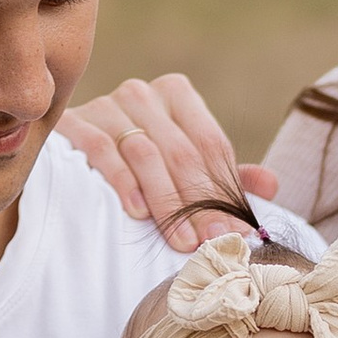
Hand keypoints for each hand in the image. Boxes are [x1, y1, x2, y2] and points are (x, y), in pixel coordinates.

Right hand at [56, 74, 279, 252]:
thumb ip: (224, 175)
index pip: (210, 144)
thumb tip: (271, 186)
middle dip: (200, 203)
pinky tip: (137, 212)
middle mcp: (142, 93)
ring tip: (180, 240)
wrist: (66, 156)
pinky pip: (102, 151)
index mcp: (175, 94)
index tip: (237, 232)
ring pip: (146, 154)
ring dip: (167, 201)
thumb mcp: (183, 168)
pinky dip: (123, 182)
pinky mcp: (72, 123)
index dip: (227, 190)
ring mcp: (105, 105)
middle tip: (212, 243)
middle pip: (181, 152)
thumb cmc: (136, 166)